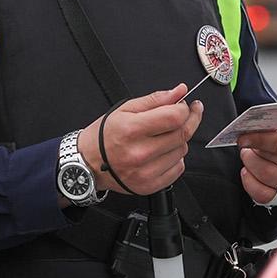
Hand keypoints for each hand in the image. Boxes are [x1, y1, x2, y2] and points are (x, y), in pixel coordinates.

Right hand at [80, 84, 203, 195]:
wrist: (87, 162)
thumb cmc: (103, 135)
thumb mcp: (125, 109)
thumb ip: (156, 99)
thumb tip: (180, 91)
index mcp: (131, 130)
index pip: (174, 118)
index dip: (185, 109)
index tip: (186, 106)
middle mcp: (138, 153)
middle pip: (182, 135)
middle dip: (188, 121)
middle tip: (186, 115)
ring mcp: (144, 172)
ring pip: (182, 151)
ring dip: (179, 141)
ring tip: (164, 137)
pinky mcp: (148, 186)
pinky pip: (178, 169)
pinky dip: (175, 158)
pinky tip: (162, 153)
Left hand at [238, 126, 276, 204]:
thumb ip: (271, 128)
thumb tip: (253, 126)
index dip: (261, 140)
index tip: (243, 137)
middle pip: (272, 160)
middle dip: (252, 151)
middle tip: (244, 143)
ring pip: (266, 175)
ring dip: (250, 163)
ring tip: (246, 154)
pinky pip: (262, 193)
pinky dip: (250, 182)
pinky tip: (247, 171)